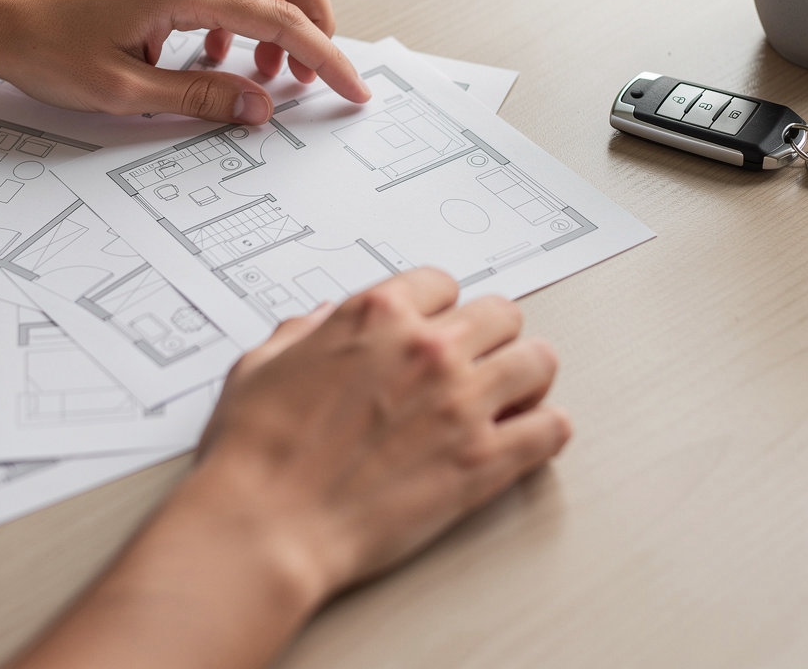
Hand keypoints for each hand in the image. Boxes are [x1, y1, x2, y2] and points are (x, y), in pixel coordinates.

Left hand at [0, 0, 370, 120]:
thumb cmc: (40, 46)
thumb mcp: (125, 90)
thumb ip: (202, 96)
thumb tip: (257, 105)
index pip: (279, 18)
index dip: (325, 56)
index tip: (349, 86)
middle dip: (314, 16)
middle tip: (312, 67)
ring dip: (276, 19)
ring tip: (262, 71)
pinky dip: (240, 16)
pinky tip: (215, 55)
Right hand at [195, 268, 571, 598]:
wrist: (266, 526)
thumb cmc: (256, 451)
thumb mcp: (261, 364)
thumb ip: (303, 332)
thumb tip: (323, 322)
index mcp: (377, 315)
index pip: (441, 282)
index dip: (438, 306)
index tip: (437, 325)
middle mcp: (428, 348)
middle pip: (501, 313)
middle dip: (489, 335)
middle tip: (477, 359)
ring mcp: (462, 402)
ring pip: (538, 360)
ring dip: (526, 376)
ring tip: (511, 394)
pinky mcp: (483, 462)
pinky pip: (551, 429)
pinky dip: (545, 430)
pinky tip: (526, 436)